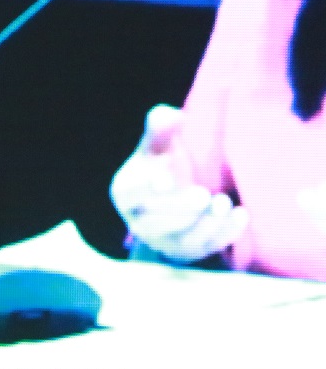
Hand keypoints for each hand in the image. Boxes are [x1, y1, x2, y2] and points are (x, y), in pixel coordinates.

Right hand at [110, 104, 247, 262]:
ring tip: (223, 203)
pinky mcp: (187, 252)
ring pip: (180, 240)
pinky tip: (240, 215)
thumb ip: (161, 128)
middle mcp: (139, 221)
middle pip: (153, 222)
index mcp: (127, 191)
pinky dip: (223, 234)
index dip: (146, 188)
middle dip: (179, 209)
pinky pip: (204, 249)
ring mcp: (163, 241)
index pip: (129, 193)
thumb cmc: (163, 165)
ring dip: (204, 224)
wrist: (175, 195)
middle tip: (203, 195)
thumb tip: (171, 116)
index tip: (165, 180)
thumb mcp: (157, 145)